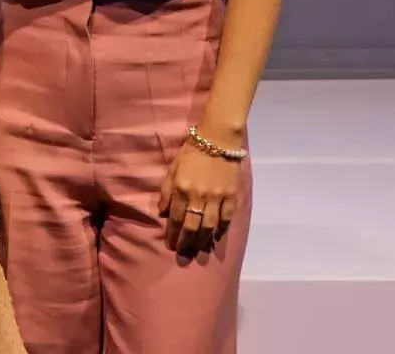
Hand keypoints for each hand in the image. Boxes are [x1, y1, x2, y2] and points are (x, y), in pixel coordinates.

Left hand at [159, 137, 242, 255]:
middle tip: (183, 254)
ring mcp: (217, 197)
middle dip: (187, 242)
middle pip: (192, 225)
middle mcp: (199, 196)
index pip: (176, 217)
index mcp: (182, 188)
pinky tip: (216, 237)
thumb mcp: (173, 168)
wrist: (219, 140)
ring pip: (210, 225)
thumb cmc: (192, 152)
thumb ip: (166, 191)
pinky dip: (221, 229)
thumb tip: (162, 212)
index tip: (171, 245)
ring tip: (199, 251)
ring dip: (203, 240)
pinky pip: (227, 218)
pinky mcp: (232, 196)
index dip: (173, 233)